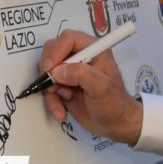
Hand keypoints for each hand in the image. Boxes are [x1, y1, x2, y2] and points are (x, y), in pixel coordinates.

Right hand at [38, 29, 143, 144]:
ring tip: (66, 99)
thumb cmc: (115, 104)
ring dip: (51, 89)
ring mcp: (71, 71)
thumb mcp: (102, 88)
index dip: (56, 51)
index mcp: (95, 49)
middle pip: (53, 51)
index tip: (50, 68)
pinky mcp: (64, 85)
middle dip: (49, 70)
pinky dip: (51, 101)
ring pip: (47, 71)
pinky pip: (48, 88)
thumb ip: (82, 75)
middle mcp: (82, 56)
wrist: (115, 124)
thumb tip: (58, 70)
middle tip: (53, 85)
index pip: (69, 38)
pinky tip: (61, 111)